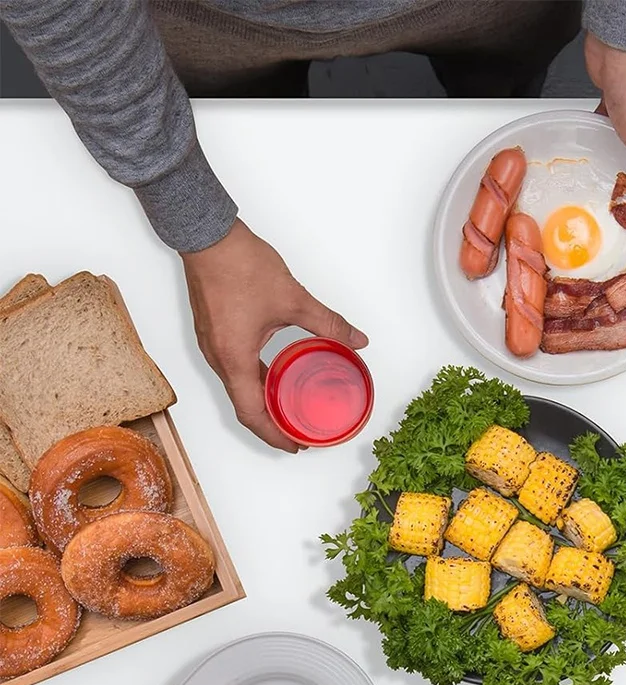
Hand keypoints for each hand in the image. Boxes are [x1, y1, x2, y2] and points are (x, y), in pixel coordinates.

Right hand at [181, 219, 368, 451]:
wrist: (205, 234)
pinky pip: (233, 369)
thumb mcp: (293, 299)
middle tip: (298, 433)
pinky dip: (253, 382)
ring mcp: (212, 345)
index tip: (295, 445)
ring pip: (237, 388)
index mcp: (234, 359)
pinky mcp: (213, 332)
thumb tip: (356, 340)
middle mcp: (218, 357)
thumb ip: (328, 323)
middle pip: (243, 406)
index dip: (274, 435)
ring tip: (289, 410)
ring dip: (262, 404)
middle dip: (271, 425)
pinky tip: (274, 376)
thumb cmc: (239, 265)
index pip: (252, 414)